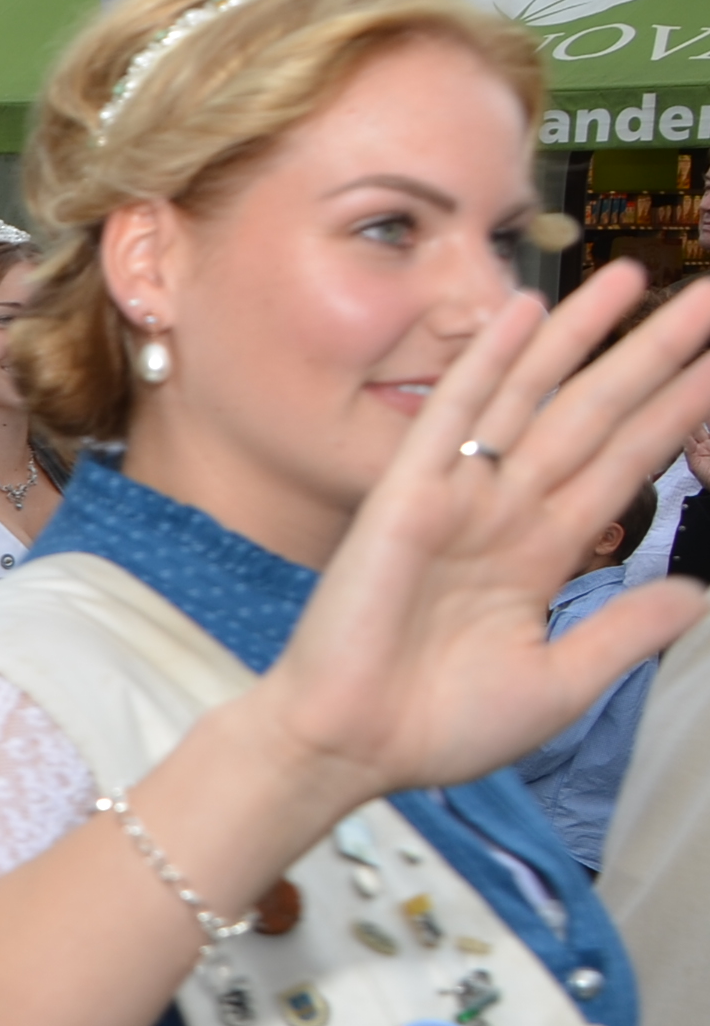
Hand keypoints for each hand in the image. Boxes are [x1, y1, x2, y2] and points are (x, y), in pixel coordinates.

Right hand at [254, 261, 709, 810]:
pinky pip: (454, 416)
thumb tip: (699, 592)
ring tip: (636, 279)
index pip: (624, 466)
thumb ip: (623, 630)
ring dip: (582, 338)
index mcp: (542, 555)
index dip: (676, 415)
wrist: (350, 746)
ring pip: (535, 400)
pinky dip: (488, 363)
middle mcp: (506, 513)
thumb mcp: (559, 684)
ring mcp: (459, 498)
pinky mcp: (408, 496)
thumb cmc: (437, 725)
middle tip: (709, 298)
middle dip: (652, 357)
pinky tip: (523, 313)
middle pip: (595, 417)